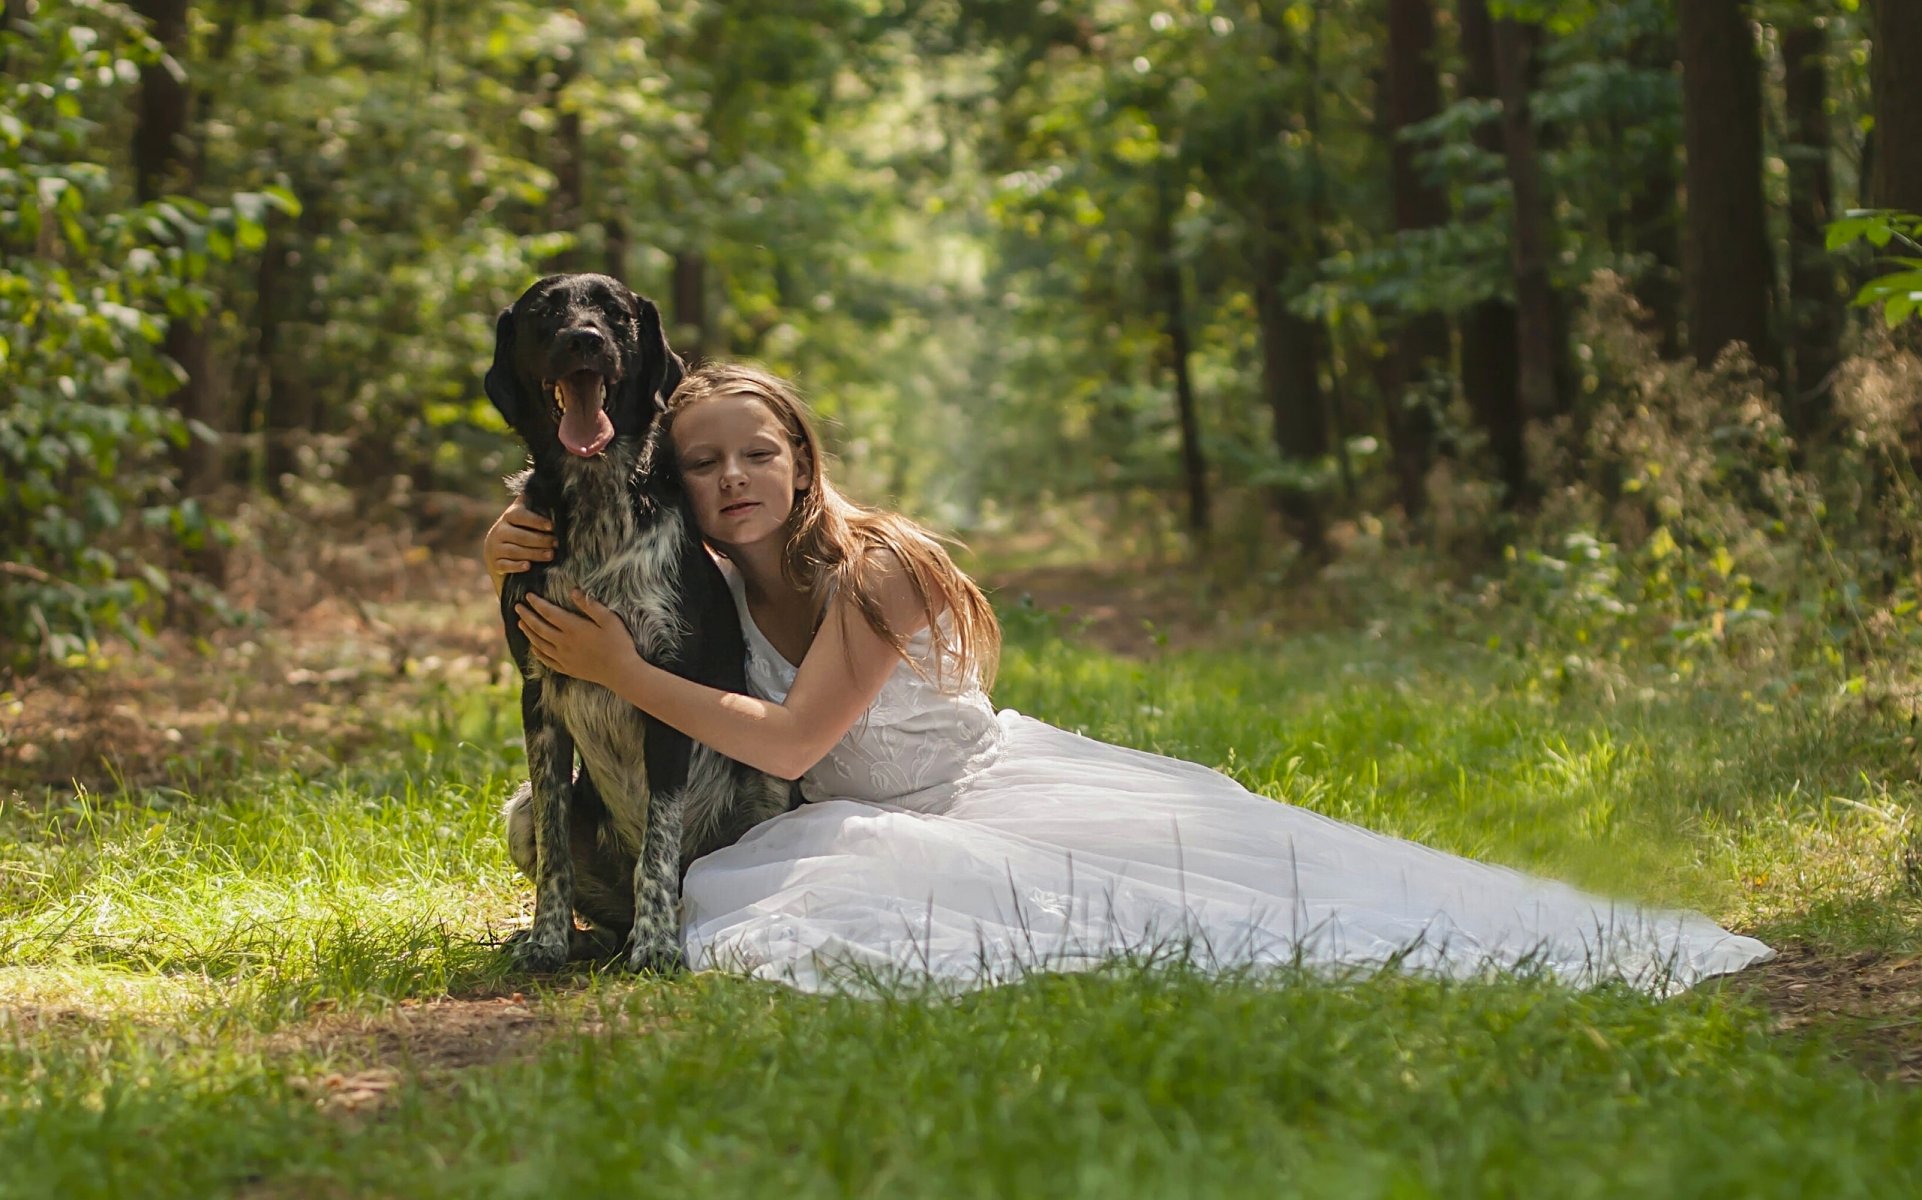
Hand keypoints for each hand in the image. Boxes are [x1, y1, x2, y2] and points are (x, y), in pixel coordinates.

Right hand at [484, 499, 555, 586]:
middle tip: (556, 543)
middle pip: (520, 536)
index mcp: (509, 517)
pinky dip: (517, 566)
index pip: (520, 516)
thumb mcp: (523, 515)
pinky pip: (505, 565)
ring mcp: (496, 547)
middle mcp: (500, 531)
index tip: (551, 526)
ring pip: (515, 551)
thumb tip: (541, 479)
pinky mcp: (495, 563)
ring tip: (550, 555)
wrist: (497, 551)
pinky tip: (528, 566)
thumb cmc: (519, 529)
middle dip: (540, 540)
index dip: (536, 521)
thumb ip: (531, 501)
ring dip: (534, 553)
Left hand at [516, 589, 638, 687]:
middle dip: (527, 616)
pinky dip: (537, 652)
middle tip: (517, 607)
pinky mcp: (568, 669)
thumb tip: (573, 591)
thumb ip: (590, 605)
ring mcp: (564, 657)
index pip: (549, 613)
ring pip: (539, 643)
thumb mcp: (609, 619)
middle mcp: (564, 643)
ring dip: (528, 632)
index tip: (528, 596)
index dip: (537, 604)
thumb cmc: (619, 643)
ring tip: (520, 623)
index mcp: (574, 628)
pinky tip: (533, 647)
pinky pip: (547, 660)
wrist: (622, 672)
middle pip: (539, 627)